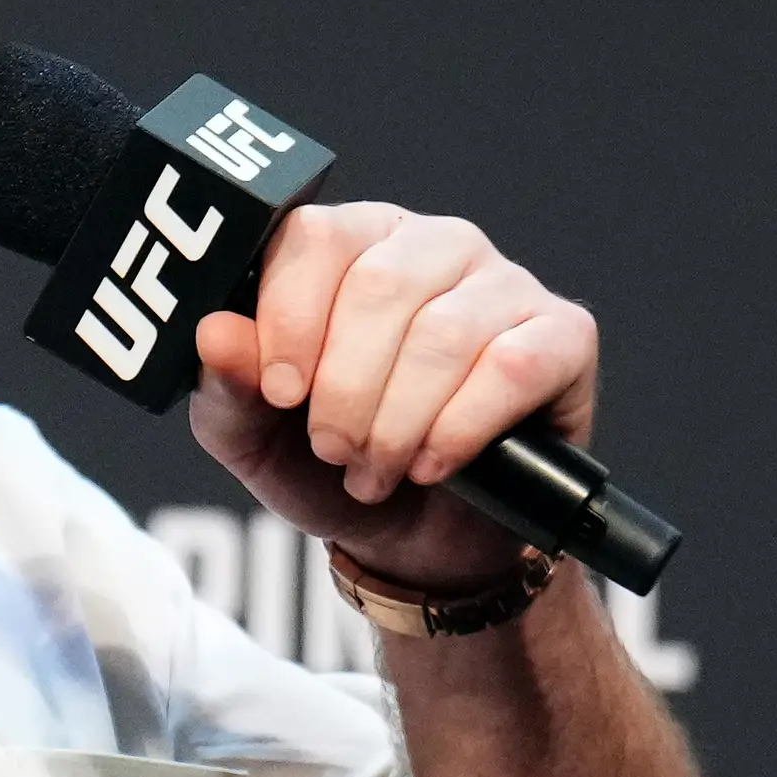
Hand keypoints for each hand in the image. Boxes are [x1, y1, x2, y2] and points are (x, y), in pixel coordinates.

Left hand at [190, 201, 598, 593]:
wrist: (417, 540)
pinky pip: (511, 366)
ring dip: (398, 422)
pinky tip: (435, 465)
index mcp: (351, 244)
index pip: (316, 236)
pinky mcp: (562, 336)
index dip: (290, 319)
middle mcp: (432, 245)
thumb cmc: (330, 468)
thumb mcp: (254, 439)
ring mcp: (504, 284)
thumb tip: (214, 332)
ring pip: (444, 333)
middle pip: (380, 286)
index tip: (279, 393)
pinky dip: (460, 429)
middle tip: (334, 451)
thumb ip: (226, 386)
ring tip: (377, 470)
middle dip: (345, 389)